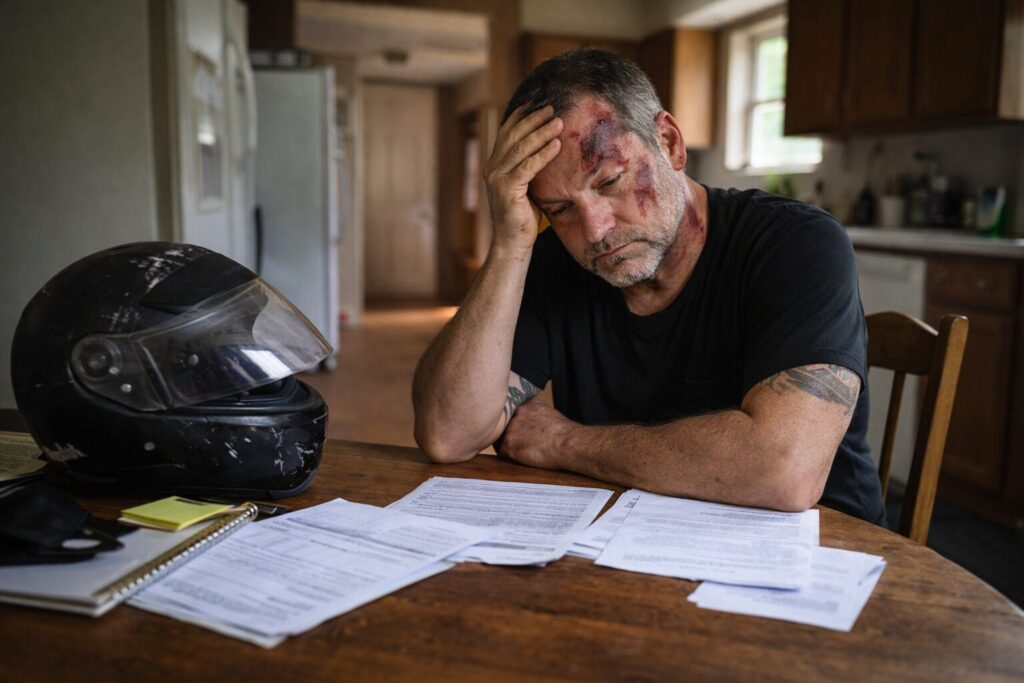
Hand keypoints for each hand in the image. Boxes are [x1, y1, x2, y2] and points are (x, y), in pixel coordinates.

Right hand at [484, 105, 562, 254]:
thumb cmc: (523, 216)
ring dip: (541, 133)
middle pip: (513, 136)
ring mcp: (497, 179)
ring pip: (521, 148)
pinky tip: (557, 145)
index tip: (536, 103)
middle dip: (533, 120)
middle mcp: (492, 169)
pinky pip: (528, 167)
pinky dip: (543, 154)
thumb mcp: (526, 185)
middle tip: (552, 108)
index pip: (506, 133)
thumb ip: (529, 167)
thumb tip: (548, 147)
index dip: (520, 116)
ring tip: (558, 122)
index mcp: (494, 165)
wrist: (512, 242)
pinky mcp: (507, 190)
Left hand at [499, 399, 574, 469]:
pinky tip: (521, 457)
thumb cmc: (563, 433)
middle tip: (520, 442)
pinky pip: (502, 452)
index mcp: (526, 405)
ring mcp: (510, 428)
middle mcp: (515, 413)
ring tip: (522, 450)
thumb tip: (531, 421)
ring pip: (500, 438)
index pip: (511, 412)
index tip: (519, 430)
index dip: (513, 422)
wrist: (567, 443)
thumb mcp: (548, 412)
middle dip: (509, 433)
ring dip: (508, 445)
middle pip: (504, 425)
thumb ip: (534, 413)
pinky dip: (509, 456)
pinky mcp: (509, 444)